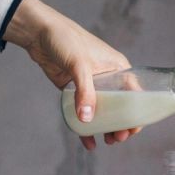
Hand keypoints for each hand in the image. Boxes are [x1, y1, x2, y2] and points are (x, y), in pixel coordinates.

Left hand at [4, 0, 138, 149]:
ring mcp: (91, 86)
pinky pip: (84, 112)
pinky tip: (88, 142)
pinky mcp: (74, 91)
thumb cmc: (66, 40)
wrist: (38, 32)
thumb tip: (87, 119)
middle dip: (122, 124)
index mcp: (118, 68)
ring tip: (107, 141)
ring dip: (106, 128)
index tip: (133, 130)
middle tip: (117, 139)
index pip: (135, 94)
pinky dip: (86, 128)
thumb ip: (85, 92)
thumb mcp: (79, 65)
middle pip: (120, 107)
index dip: (137, 113)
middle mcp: (108, 78)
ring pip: (103, 112)